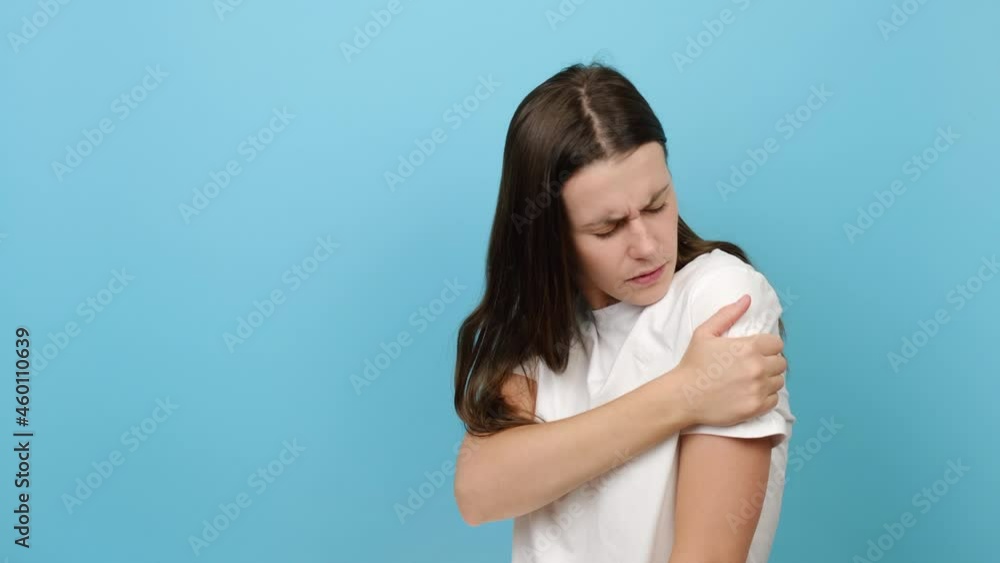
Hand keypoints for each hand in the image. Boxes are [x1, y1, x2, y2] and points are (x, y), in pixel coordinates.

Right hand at [673, 294, 786, 426]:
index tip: (756, 352)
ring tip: (752, 380)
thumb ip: (728, 314)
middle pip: (781, 363)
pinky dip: (766, 396)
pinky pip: (774, 399)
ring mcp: (759, 389)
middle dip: (769, 362)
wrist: (683, 396)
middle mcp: (758, 367)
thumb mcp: (705, 333)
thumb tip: (747, 299)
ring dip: (769, 379)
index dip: (767, 346)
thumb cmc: (693, 364)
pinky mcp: (756, 407)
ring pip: (779, 381)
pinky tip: (751, 393)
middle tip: (753, 366)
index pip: (777, 344)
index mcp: (750, 347)